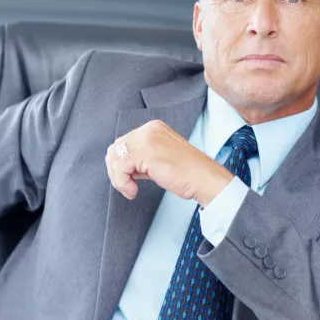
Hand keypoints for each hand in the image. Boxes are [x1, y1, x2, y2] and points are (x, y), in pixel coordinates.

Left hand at [106, 120, 233, 206]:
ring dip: (118, 178)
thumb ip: (142, 158)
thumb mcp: (160, 159)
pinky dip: (121, 183)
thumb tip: (121, 167)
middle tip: (126, 185)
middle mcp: (149, 130)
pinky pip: (120, 168)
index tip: (129, 178)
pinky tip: (133, 191)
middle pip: (116, 148)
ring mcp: (148, 140)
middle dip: (115, 170)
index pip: (124, 142)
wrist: (204, 179)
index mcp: (154, 128)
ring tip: (130, 190)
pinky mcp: (146, 153)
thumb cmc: (188, 173)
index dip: (121, 162)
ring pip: (115, 158)